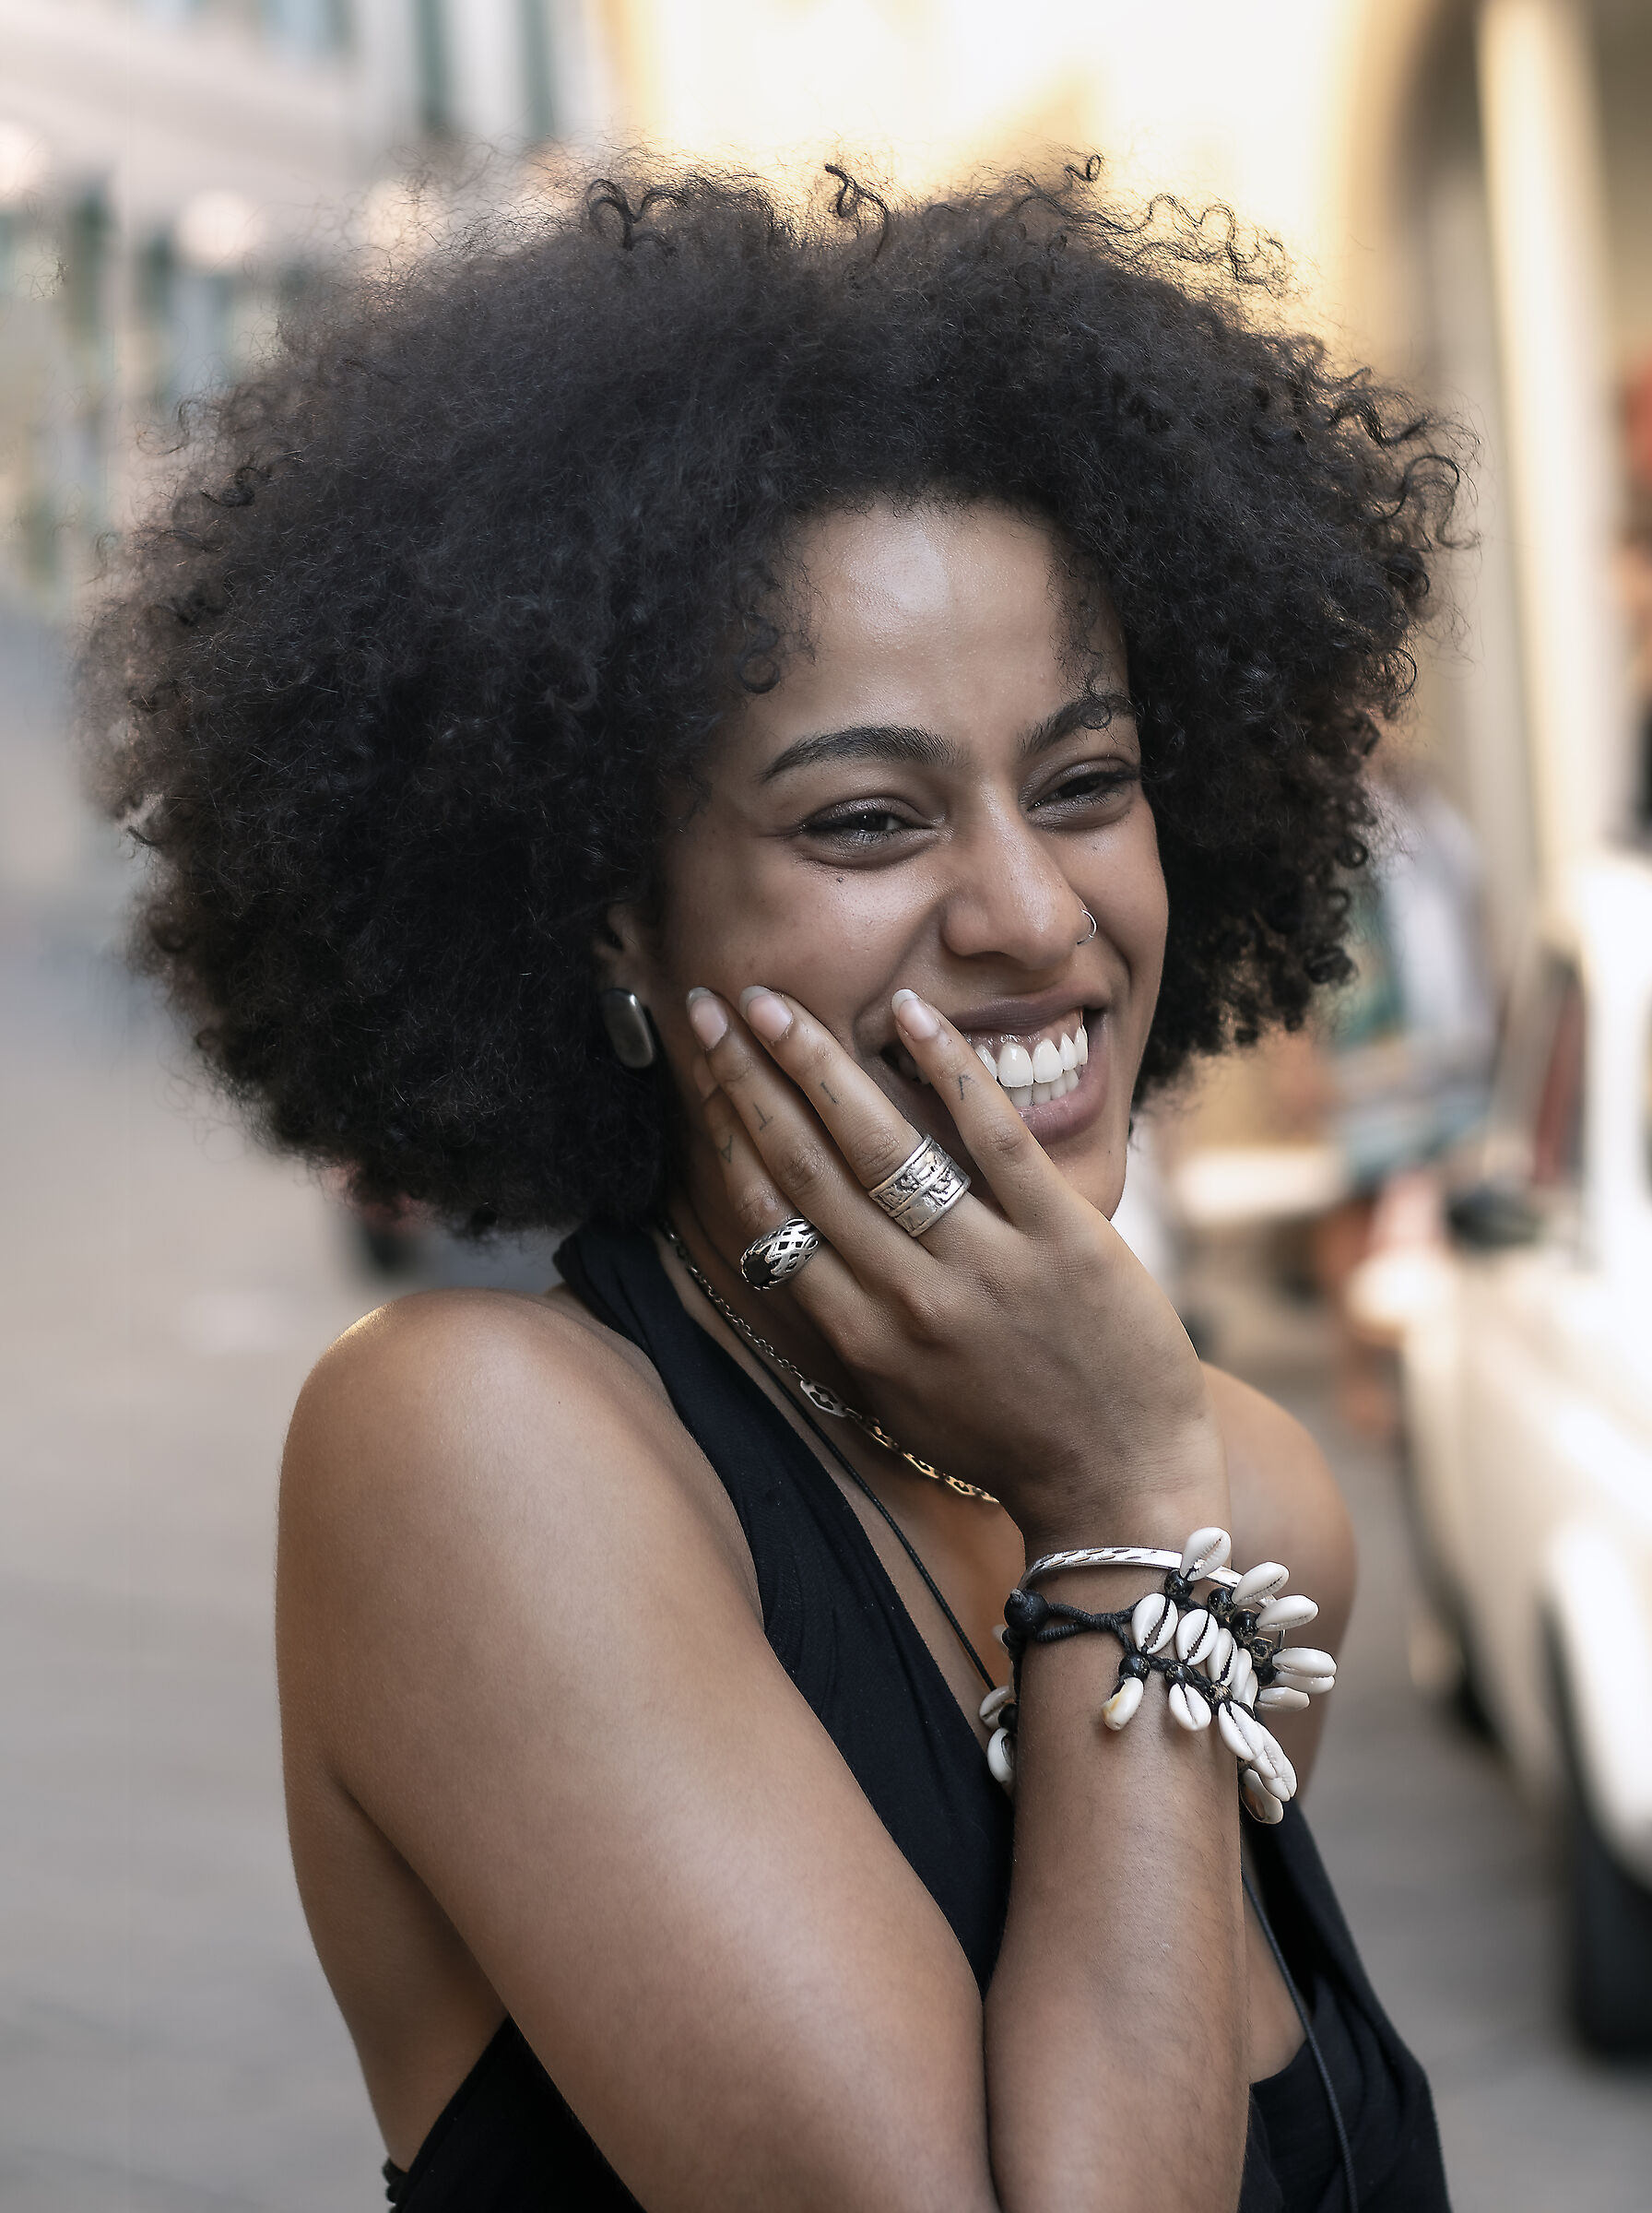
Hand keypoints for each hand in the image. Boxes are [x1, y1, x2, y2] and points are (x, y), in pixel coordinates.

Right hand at [684, 985, 1226, 1555]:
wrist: (1123, 1490)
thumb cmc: (1011, 1446)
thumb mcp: (903, 1402)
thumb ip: (848, 1324)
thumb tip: (790, 1247)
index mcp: (862, 1341)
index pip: (771, 1219)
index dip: (723, 1137)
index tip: (697, 1073)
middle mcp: (909, 1302)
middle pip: (806, 1168)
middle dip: (747, 1079)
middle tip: (709, 1006)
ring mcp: (986, 1267)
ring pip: (878, 1147)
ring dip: (814, 1063)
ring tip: (771, 1003)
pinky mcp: (1062, 1240)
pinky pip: (993, 1139)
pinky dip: (947, 1070)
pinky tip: (905, 1013)